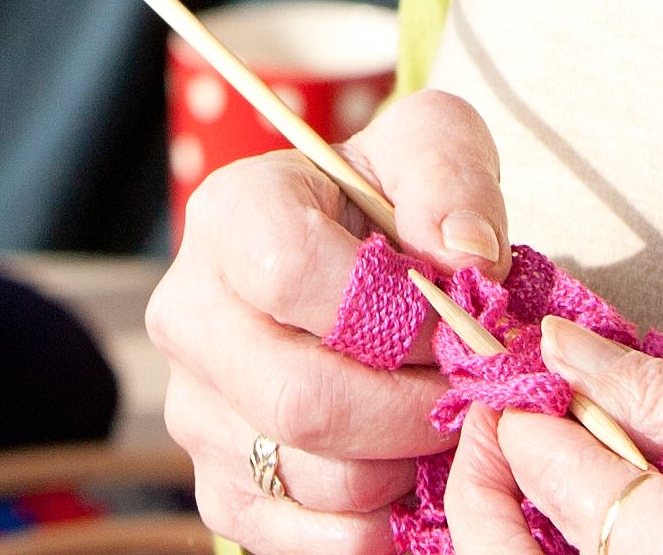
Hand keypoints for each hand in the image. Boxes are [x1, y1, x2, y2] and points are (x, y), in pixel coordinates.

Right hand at [150, 87, 516, 554]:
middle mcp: (189, 317)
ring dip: (407, 465)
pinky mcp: (221, 489)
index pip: (290, 273)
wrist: (358, 265)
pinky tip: (411, 469)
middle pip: (302, 397)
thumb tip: (466, 255)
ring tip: (445, 422)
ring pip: (313, 477)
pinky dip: (381, 521)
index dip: (398, 311)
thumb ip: (450, 179)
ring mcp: (195, 413)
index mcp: (229, 217)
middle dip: (415, 408)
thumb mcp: (431, 147)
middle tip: (473, 393)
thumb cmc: (394, 202)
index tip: (464, 321)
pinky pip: (307, 539)